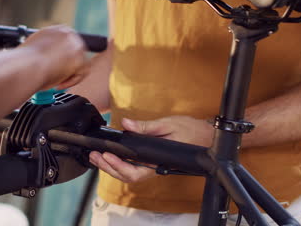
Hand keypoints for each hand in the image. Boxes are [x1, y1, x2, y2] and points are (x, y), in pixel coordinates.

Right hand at [20, 25, 89, 89]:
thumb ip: (46, 50)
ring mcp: (76, 46)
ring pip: (80, 63)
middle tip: (57, 77)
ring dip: (68, 74)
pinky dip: (71, 81)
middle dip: (68, 66)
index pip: (67, 44)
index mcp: (57, 30)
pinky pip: (82, 73)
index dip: (62, 58)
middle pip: (75, 52)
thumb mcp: (35, 48)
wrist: (26, 66)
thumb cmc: (25, 62)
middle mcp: (68, 34)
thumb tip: (49, 59)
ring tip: (55, 81)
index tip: (56, 67)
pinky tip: (58, 85)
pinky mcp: (80, 60)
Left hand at [89, 116, 212, 182]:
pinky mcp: (151, 162)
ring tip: (97, 157)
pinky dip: (119, 163)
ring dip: (111, 167)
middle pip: (127, 176)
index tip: (106, 155)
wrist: (205, 136)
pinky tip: (110, 156)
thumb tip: (127, 124)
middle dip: (108, 167)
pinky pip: (133, 168)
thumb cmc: (190, 130)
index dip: (118, 165)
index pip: (135, 171)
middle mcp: (154, 167)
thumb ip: (146, 126)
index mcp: (158, 161)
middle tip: (95, 156)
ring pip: (129, 174)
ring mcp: (152, 166)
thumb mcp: (168, 124)